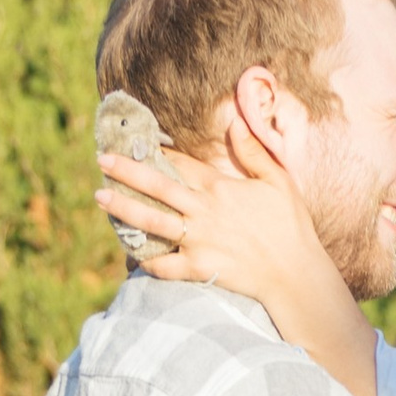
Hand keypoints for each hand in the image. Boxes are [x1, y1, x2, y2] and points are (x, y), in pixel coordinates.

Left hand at [95, 113, 375, 395]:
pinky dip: (146, 262)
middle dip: (127, 172)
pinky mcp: (199, 268)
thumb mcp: (278, 181)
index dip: (160, 152)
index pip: (182, 164)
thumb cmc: (290, 226)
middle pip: (158, 188)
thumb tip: (236, 122)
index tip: (140, 142)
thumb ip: (254, 152)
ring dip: (124, 209)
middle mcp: (203, 212)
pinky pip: (165, 266)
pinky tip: (131, 255)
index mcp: (220, 188)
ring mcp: (198, 241)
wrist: (295, 274)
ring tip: (101, 198)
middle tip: (102, 160)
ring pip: (153, 222)